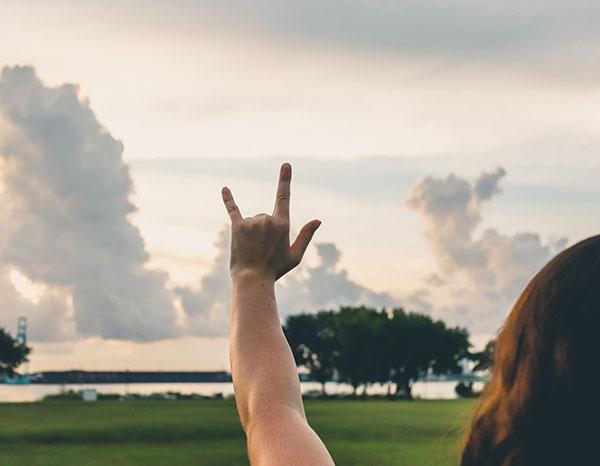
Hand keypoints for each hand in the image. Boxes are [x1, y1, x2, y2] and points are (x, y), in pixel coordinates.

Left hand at [221, 162, 320, 281]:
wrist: (253, 279)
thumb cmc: (275, 269)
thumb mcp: (295, 256)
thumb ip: (306, 236)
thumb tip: (318, 220)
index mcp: (282, 224)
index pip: (284, 197)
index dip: (285, 180)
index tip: (285, 165)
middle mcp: (266, 219)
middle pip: (266, 217)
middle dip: (265, 230)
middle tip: (263, 250)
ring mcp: (251, 222)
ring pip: (253, 220)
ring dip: (253, 232)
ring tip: (252, 249)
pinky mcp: (237, 226)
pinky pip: (233, 209)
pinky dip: (228, 199)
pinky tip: (224, 188)